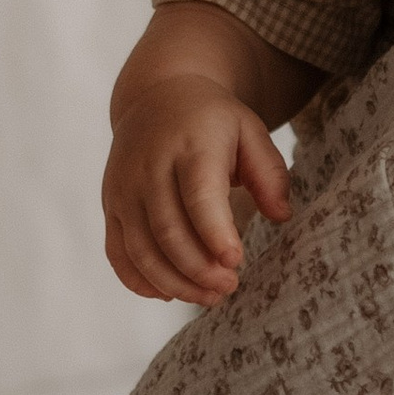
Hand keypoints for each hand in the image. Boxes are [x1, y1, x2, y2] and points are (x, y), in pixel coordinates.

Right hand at [103, 73, 289, 303]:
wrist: (156, 97)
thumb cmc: (212, 121)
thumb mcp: (250, 131)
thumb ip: (270, 173)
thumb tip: (282, 216)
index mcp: (189, 146)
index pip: (198, 197)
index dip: (215, 234)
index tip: (236, 261)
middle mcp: (148, 168)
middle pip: (168, 231)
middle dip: (199, 269)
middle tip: (229, 287)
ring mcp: (123, 189)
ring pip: (141, 250)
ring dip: (174, 282)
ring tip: (208, 297)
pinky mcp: (111, 207)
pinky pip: (118, 254)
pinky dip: (140, 281)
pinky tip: (170, 292)